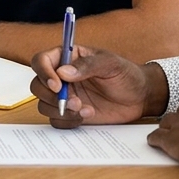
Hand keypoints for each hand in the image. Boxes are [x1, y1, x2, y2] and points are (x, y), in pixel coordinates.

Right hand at [30, 45, 156, 127]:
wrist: (140, 97)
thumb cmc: (126, 74)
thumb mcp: (110, 64)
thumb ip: (87, 66)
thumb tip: (63, 72)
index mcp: (67, 58)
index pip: (41, 61)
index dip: (44, 72)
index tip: (57, 85)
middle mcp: (61, 77)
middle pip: (37, 85)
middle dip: (52, 97)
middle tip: (74, 101)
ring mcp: (65, 96)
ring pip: (43, 105)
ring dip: (61, 110)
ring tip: (84, 109)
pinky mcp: (70, 113)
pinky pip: (56, 120)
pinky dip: (68, 121)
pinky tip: (87, 115)